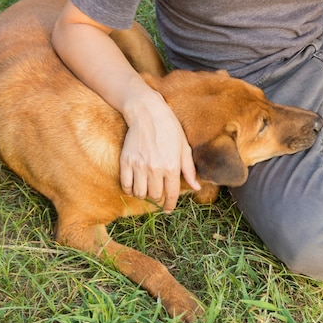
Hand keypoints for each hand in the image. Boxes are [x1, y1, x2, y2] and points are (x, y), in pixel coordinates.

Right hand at [120, 91, 199, 212]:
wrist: (147, 113)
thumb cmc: (169, 129)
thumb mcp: (184, 148)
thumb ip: (189, 170)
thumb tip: (197, 188)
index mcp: (172, 166)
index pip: (172, 194)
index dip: (170, 205)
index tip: (168, 209)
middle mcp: (156, 168)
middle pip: (155, 195)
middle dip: (157, 198)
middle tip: (157, 193)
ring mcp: (139, 165)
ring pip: (139, 193)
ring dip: (143, 194)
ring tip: (146, 189)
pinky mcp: (126, 161)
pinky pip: (125, 185)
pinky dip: (129, 189)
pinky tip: (134, 186)